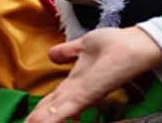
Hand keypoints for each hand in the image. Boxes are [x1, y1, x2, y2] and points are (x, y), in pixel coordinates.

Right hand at [26, 27, 161, 122]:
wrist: (134, 45)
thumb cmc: (116, 45)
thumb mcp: (84, 46)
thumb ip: (67, 51)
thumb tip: (51, 54)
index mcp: (74, 85)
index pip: (50, 103)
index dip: (38, 112)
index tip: (27, 120)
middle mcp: (75, 94)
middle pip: (48, 113)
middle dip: (34, 120)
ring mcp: (79, 96)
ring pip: (51, 115)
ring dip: (38, 121)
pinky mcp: (85, 95)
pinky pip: (62, 111)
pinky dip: (49, 119)